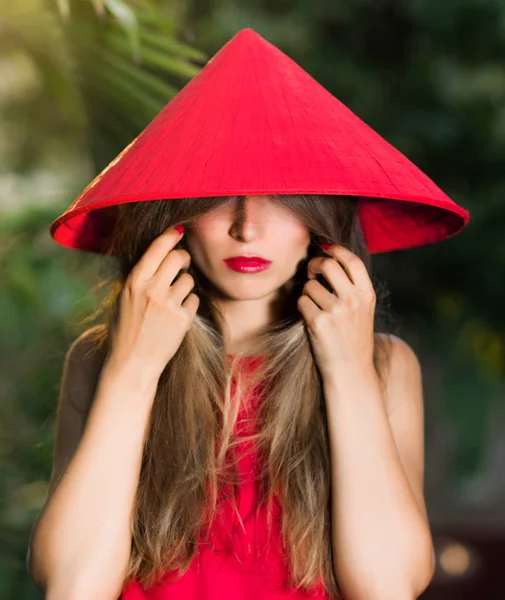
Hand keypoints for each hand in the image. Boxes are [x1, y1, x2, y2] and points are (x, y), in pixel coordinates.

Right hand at [107, 226, 199, 383]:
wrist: (132, 365)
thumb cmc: (124, 332)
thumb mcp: (123, 300)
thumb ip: (139, 279)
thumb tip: (157, 256)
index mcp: (134, 282)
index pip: (157, 248)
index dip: (170, 236)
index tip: (177, 232)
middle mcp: (152, 290)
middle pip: (178, 258)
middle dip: (183, 257)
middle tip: (182, 262)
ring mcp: (169, 305)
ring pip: (189, 279)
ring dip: (185, 284)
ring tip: (174, 297)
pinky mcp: (182, 320)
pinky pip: (194, 300)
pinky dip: (189, 304)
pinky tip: (178, 314)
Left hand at [297, 244, 375, 379]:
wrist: (350, 370)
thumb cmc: (353, 337)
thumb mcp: (363, 308)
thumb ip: (351, 285)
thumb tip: (327, 258)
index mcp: (367, 294)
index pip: (352, 261)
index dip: (336, 250)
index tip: (326, 250)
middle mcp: (353, 300)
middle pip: (328, 265)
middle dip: (315, 264)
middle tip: (311, 271)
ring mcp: (336, 311)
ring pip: (310, 285)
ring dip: (308, 292)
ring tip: (316, 306)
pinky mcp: (318, 322)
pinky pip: (302, 302)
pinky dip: (302, 307)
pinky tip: (311, 319)